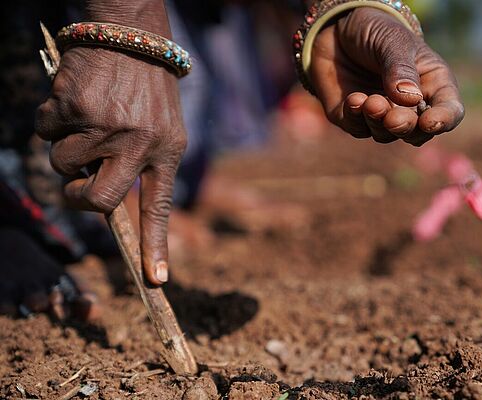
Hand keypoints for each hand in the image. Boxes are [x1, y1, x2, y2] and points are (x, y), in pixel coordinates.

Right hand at [35, 47, 185, 285]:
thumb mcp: (166, 129)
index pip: (159, 208)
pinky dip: (51, 119)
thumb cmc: (150, 90)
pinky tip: (75, 99)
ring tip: (89, 120)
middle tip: (78, 184)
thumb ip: (146, 165)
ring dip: (66, 148)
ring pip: (61, 164)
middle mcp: (137, 144)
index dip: (156, 247)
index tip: (155, 282)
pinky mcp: (72, 106)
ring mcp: (103, 126)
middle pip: (96, 201)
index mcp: (167, 152)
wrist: (135, 37)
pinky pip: (44, 130)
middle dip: (77, 199)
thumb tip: (107, 204)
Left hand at [310, 7, 463, 144]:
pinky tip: (354, 99)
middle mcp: (411, 106)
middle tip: (392, 119)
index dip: (443, 121)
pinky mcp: (356, 119)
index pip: (449, 111)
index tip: (429, 122)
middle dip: (405, 128)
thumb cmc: (376, 31)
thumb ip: (401, 69)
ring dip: (378, 122)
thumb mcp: (393, 41)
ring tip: (369, 101)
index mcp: (434, 84)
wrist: (338, 29)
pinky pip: (358, 129)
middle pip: (417, 133)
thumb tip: (411, 99)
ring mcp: (383, 115)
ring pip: (387, 135)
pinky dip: (356, 118)